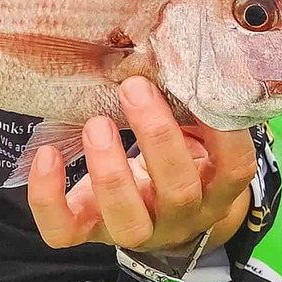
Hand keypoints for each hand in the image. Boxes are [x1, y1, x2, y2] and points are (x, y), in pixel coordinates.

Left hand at [27, 76, 255, 254]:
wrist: (156, 215)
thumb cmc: (175, 156)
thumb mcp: (192, 133)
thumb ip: (190, 103)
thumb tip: (177, 48)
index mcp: (214, 186)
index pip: (234, 168)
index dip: (225, 133)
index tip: (199, 87)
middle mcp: (181, 215)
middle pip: (179, 191)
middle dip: (156, 137)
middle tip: (132, 87)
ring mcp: (136, 230)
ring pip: (127, 221)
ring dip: (109, 171)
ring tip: (95, 124)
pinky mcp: (90, 232)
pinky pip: (64, 231)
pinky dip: (48, 197)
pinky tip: (47, 155)